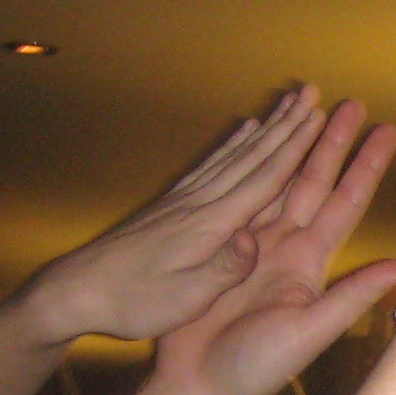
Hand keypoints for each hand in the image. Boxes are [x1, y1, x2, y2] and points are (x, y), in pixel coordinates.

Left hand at [12, 87, 331, 346]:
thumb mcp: (181, 299)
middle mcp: (199, 203)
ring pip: (234, 154)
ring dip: (265, 127)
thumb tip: (256, 239)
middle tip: (311, 92)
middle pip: (252, 156)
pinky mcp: (171, 205)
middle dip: (286, 124)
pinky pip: (211, 164)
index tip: (318, 118)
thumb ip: (222, 270)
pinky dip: (232, 144)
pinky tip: (241, 131)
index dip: (293, 148)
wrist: (77, 290)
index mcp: (210, 226)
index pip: (262, 180)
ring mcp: (183, 199)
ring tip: (286, 103)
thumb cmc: (130, 302)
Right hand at [147, 100, 395, 394]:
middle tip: (350, 102)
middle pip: (313, 181)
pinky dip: (247, 166)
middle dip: (331, 142)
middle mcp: (286, 246)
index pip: (346, 204)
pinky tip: (254, 142)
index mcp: (310, 263)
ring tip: (307, 107)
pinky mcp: (218, 247)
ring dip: (293, 146)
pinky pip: (237, 195)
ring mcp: (251, 244)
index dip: (365, 168)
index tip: (385, 132)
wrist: (199, 385)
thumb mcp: (309, 330)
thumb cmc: (255, 367)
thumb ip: (352, 295)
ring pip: (277, 181)